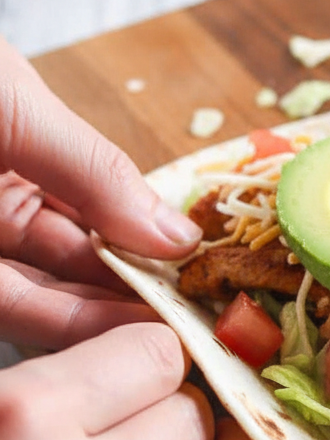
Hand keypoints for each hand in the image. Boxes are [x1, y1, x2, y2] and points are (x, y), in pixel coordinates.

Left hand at [0, 38, 201, 349]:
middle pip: (85, 245)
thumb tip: (173, 228)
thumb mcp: (8, 105)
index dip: (152, 225)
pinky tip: (115, 334)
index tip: (200, 261)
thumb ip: (92, 168)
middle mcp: (2, 189)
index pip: (106, 191)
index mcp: (21, 134)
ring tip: (168, 332)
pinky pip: (16, 307)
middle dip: (140, 278)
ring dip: (110, 312)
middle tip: (198, 312)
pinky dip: (65, 323)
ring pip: (55, 286)